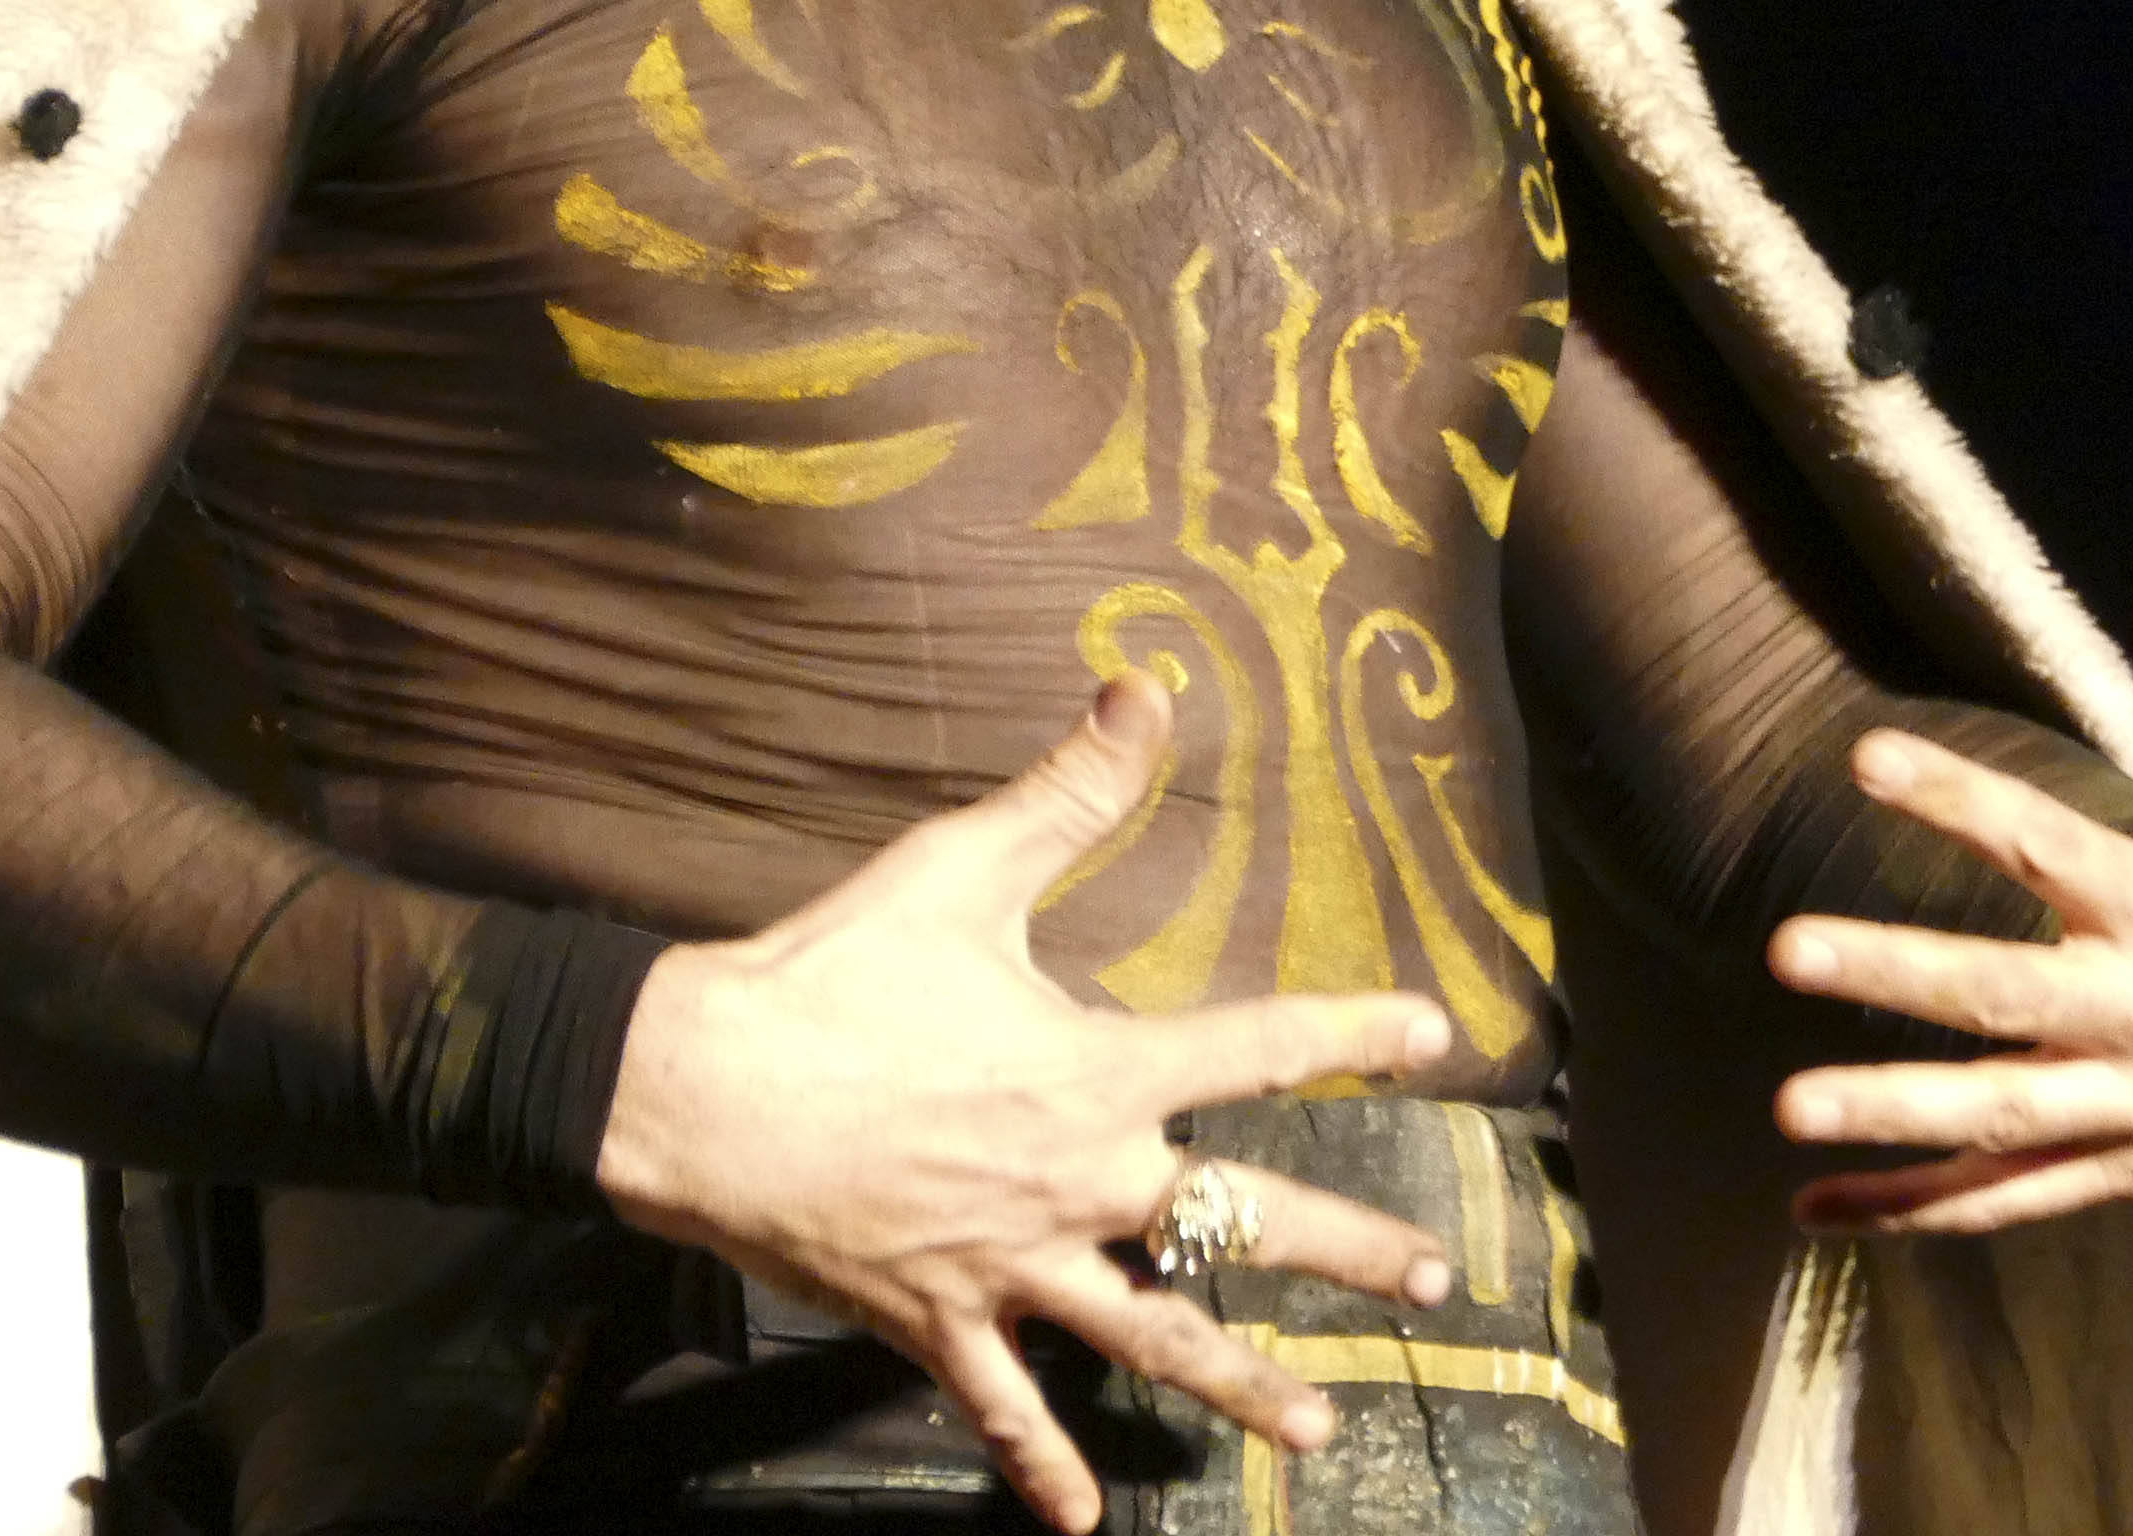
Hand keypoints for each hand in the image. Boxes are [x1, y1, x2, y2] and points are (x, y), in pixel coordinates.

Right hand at [594, 677, 1461, 1532]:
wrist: (694, 1091)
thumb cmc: (832, 975)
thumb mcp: (963, 868)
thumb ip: (1072, 787)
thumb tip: (1147, 681)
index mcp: (1096, 1072)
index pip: (1257, 1046)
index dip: (1354, 1032)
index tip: (1439, 1035)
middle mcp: (1076, 1182)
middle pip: (1239, 1222)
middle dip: (1345, 1250)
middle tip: (1432, 1277)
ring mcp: (1011, 1265)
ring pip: (1152, 1338)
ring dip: (1239, 1386)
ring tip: (1320, 1429)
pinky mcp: (938, 1319)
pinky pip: (1005, 1407)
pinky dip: (1044, 1466)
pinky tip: (1083, 1522)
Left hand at [1764, 534, 2132, 1232]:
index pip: (2047, 844)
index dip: (1957, 798)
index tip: (1863, 758)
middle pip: (2005, 995)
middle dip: (1896, 974)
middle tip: (1787, 948)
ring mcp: (2125, 1103)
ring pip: (1998, 1115)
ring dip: (1891, 1114)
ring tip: (1787, 1105)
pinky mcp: (2115, 1171)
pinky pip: (2006, 1199)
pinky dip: (1915, 1211)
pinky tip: (1817, 1209)